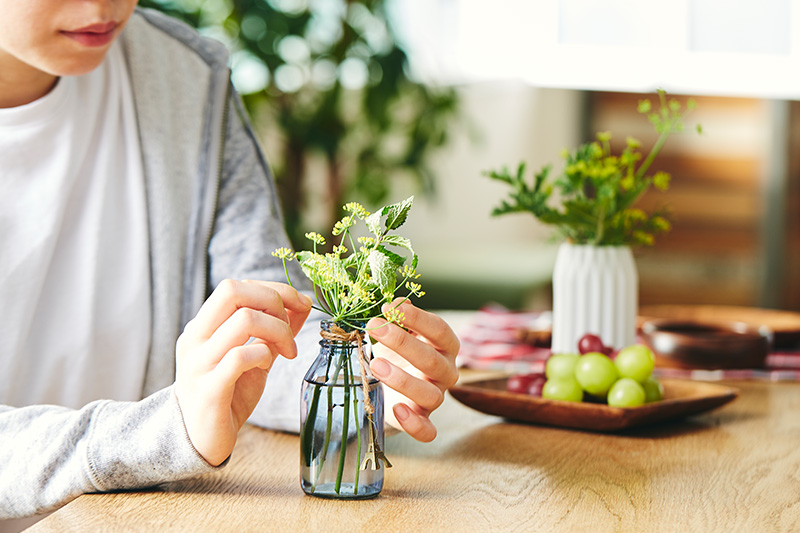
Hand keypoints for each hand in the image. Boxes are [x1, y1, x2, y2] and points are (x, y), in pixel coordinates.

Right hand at [174, 279, 311, 465]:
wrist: (200, 440)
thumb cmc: (228, 394)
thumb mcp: (253, 356)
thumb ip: (272, 330)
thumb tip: (303, 302)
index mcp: (202, 326)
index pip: (234, 286)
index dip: (273, 290)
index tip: (299, 306)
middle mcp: (195, 339)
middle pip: (233, 291)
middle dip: (274, 301)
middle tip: (290, 328)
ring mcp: (199, 363)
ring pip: (243, 320)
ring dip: (277, 331)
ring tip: (287, 352)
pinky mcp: (209, 390)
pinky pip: (240, 357)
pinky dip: (263, 355)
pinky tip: (266, 366)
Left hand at [366, 301, 459, 441]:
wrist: (391, 386)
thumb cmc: (398, 353)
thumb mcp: (398, 332)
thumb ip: (398, 317)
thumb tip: (397, 301)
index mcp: (445, 346)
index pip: (439, 330)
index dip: (417, 318)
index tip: (390, 307)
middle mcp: (447, 371)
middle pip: (432, 360)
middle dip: (403, 342)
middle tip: (375, 328)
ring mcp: (436, 397)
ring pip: (429, 394)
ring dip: (402, 379)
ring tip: (375, 365)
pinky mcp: (423, 419)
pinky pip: (427, 430)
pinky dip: (414, 423)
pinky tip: (397, 409)